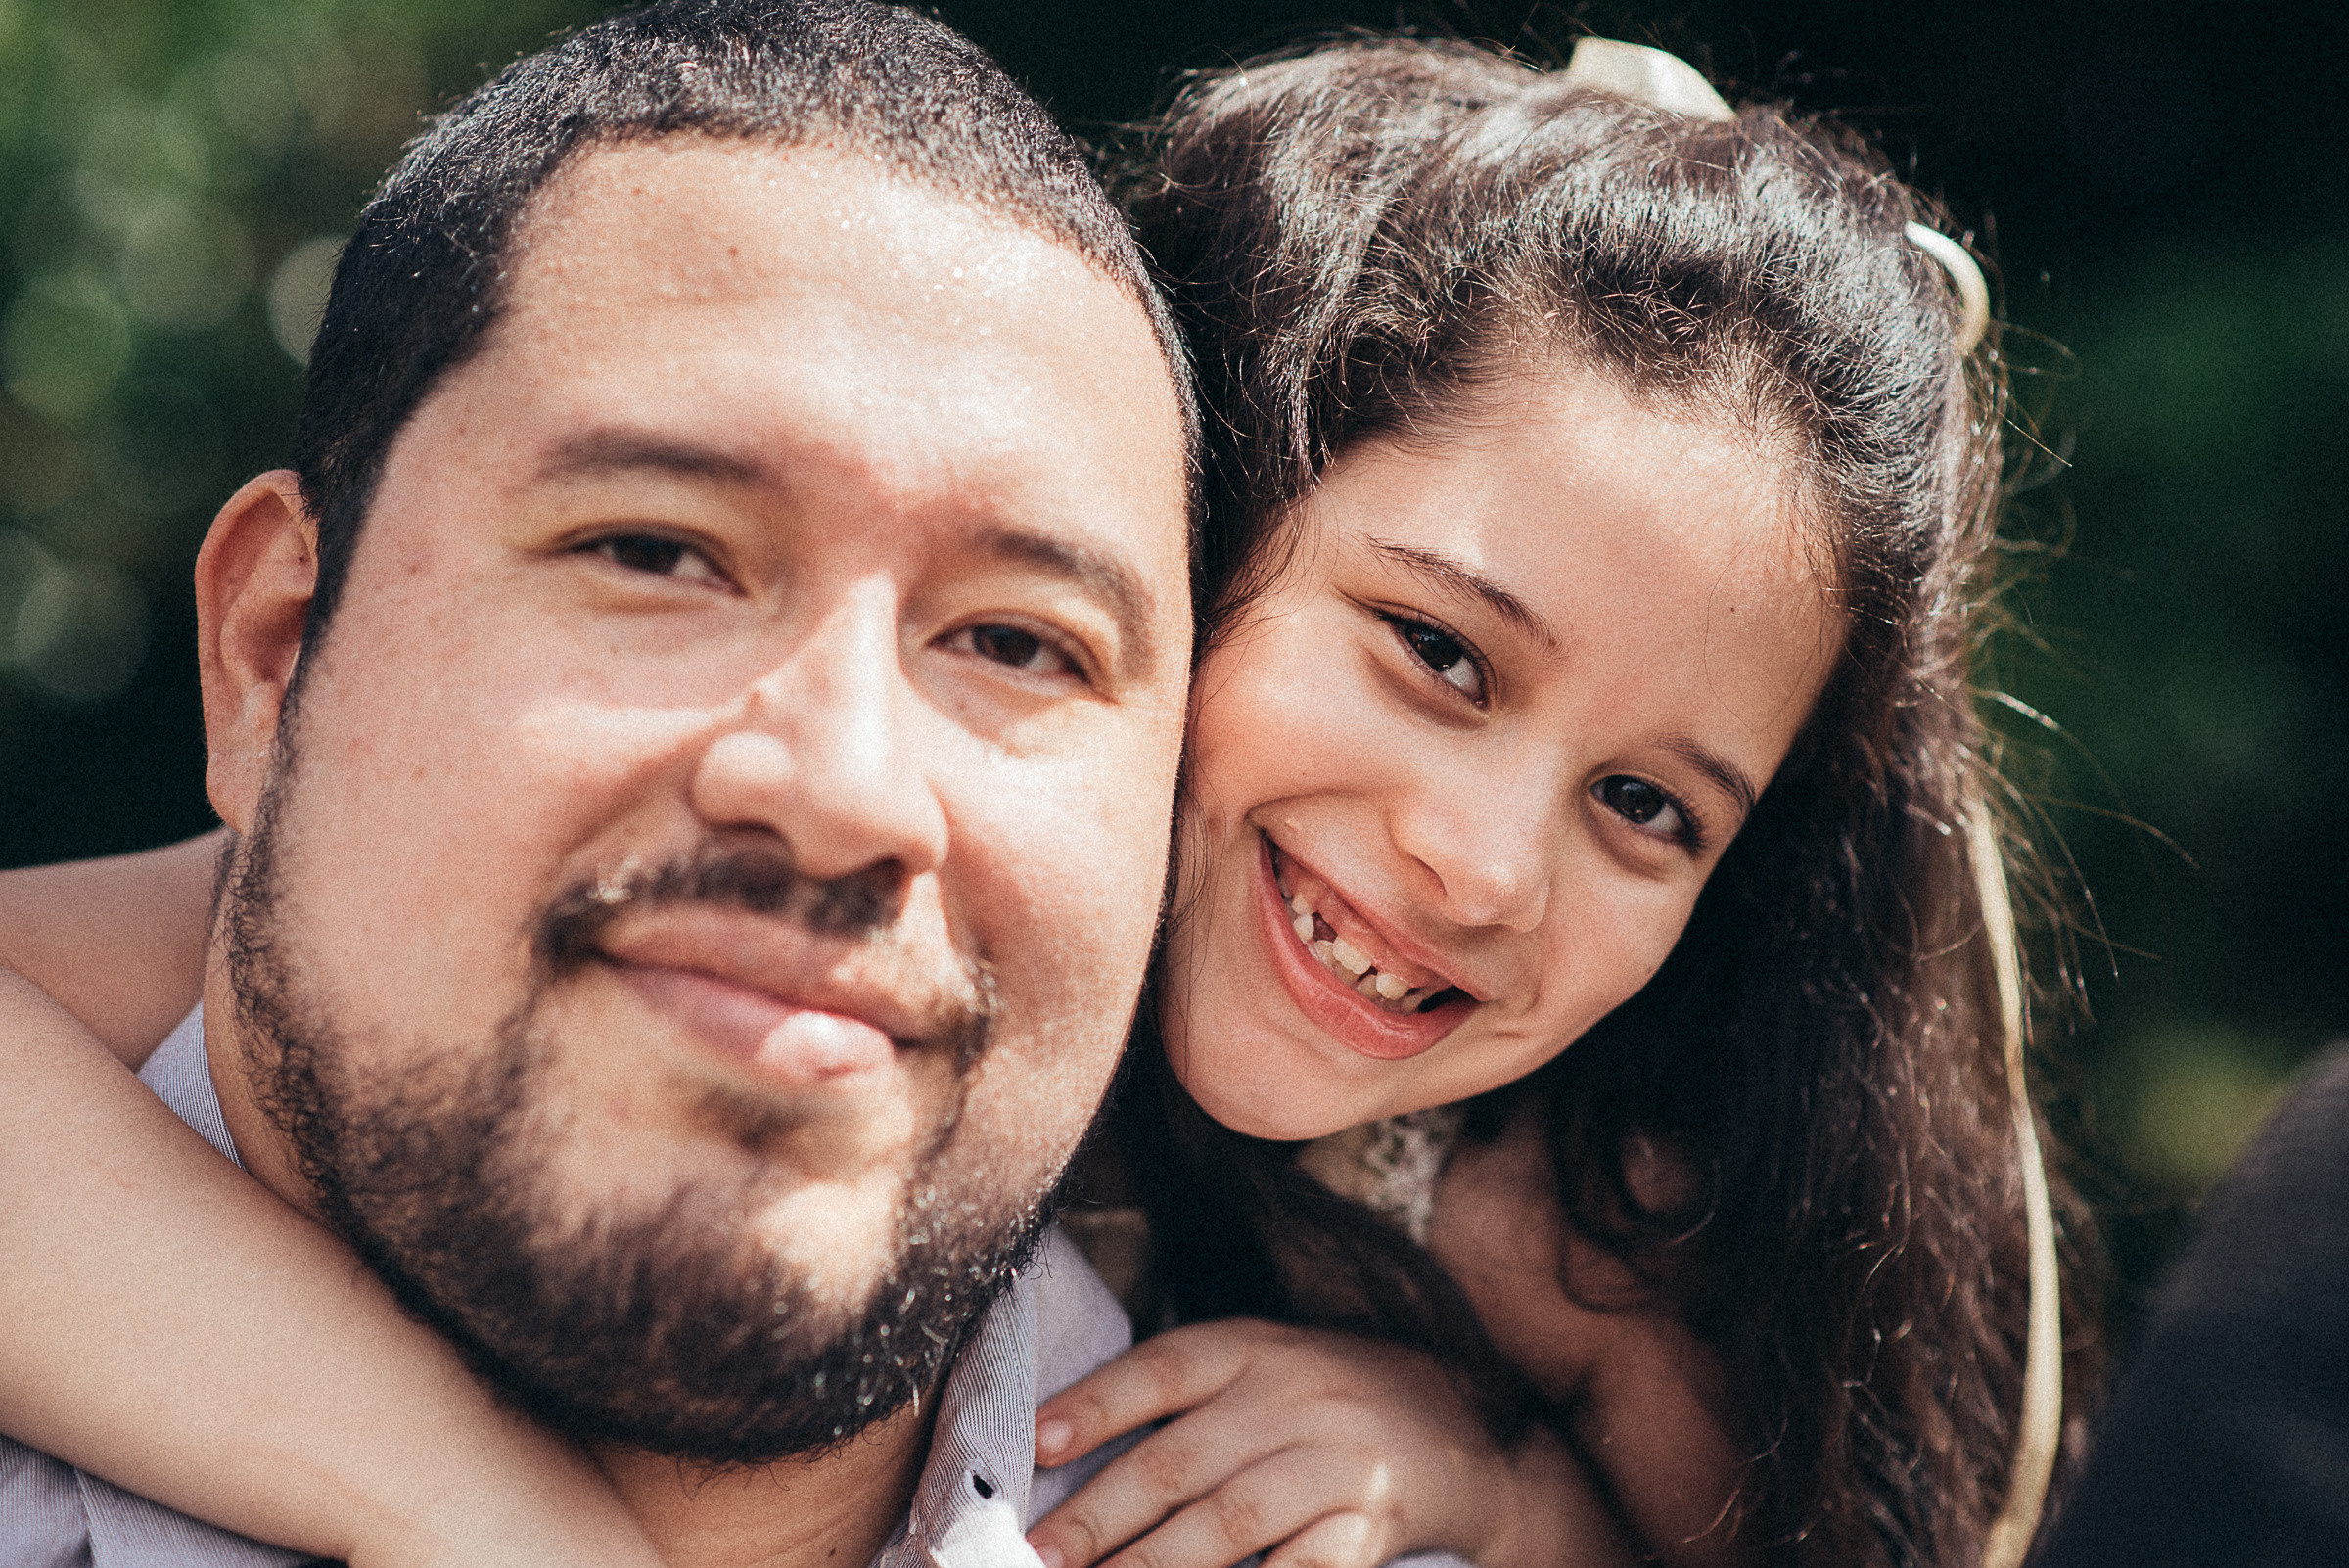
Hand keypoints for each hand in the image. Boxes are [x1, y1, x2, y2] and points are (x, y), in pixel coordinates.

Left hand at [1026, 1318, 1634, 1567]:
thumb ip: (1180, 1402)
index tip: (1034, 1443)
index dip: (1096, 1403)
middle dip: (1099, 1517)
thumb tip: (1060, 1454)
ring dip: (1155, 1567)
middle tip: (1035, 1554)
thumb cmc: (1329, 1401)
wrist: (1466, 1433)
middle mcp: (1298, 1395)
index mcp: (1257, 1347)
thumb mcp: (1265, 1368)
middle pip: (1182, 1459)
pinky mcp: (1376, 1525)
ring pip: (1231, 1523)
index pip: (1164, 1367)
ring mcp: (1341, 1461)